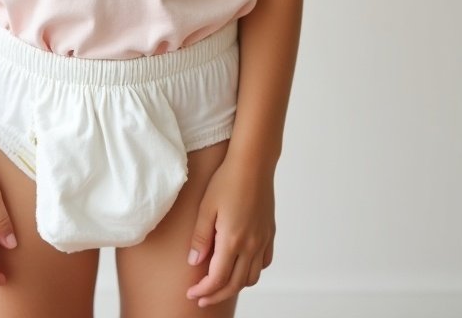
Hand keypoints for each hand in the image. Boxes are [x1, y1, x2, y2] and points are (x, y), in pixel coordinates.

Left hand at [185, 156, 275, 306]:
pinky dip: (251, 271)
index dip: (204, 290)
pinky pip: (264, 262)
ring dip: (235, 285)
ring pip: (252, 277)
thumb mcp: (206, 206)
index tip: (191, 293)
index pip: (218, 278)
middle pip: (235, 284)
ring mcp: (263, 240)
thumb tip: (194, 262)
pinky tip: (240, 264)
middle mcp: (251, 244)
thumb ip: (200, 237)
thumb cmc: (227, 180)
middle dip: (217, 295)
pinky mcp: (269, 233)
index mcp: (232, 239)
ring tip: (219, 282)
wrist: (253, 163)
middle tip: (201, 297)